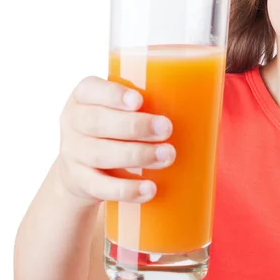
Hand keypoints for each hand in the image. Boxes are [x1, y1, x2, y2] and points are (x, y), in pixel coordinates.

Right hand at [57, 76, 175, 204]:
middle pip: (96, 122)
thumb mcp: (120, 110)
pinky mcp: (81, 182)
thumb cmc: (115, 129)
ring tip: (168, 156)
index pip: (90, 89)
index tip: (139, 101)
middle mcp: (74, 123)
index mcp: (83, 97)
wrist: (82, 170)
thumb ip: (149, 102)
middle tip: (167, 128)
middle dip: (134, 126)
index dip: (113, 94)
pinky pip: (101, 187)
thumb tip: (206, 102)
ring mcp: (74, 154)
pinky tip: (150, 189)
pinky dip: (127, 190)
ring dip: (137, 155)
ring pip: (100, 154)